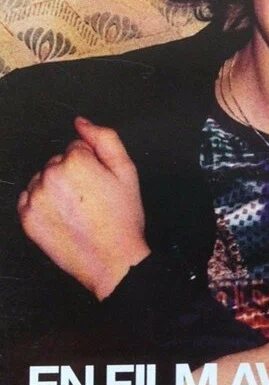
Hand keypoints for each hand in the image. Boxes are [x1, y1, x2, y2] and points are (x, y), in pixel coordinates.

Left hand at [17, 117, 149, 299]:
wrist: (112, 261)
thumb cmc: (122, 220)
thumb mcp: (127, 172)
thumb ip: (105, 139)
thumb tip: (81, 123)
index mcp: (75, 161)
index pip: (77, 149)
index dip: (93, 165)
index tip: (101, 185)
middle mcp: (50, 176)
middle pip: (59, 163)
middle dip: (73, 175)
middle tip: (92, 200)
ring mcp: (36, 198)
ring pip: (44, 180)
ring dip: (57, 190)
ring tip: (78, 211)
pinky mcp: (27, 218)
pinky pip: (30, 199)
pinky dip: (43, 205)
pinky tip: (63, 217)